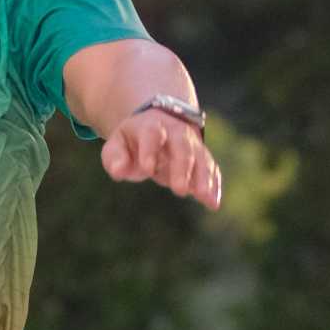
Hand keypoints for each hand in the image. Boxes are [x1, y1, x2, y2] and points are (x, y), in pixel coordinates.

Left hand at [101, 107, 222, 209]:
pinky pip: (211, 169)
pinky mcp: (202, 158)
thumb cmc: (133, 141)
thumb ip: (115, 157)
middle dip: (182, 167)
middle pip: (183, 146)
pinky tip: (213, 203)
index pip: (152, 134)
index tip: (147, 169)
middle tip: (179, 190)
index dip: (150, 150)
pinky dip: (214, 185)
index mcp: (151, 126)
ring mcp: (192, 144)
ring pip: (201, 158)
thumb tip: (118, 170)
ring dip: (204, 178)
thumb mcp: (117, 145)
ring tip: (204, 198)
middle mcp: (176, 132)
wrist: (159, 126)